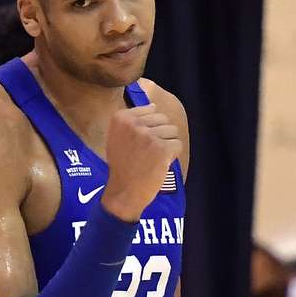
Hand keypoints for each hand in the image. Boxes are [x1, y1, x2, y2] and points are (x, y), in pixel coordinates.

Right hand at [101, 104, 181, 221]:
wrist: (124, 190)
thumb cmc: (122, 165)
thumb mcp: (117, 136)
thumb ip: (133, 120)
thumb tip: (153, 105)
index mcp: (121, 117)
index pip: (151, 110)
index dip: (151, 127)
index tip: (140, 143)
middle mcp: (134, 123)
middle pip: (163, 119)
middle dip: (161, 134)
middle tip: (149, 152)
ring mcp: (148, 135)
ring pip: (173, 130)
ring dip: (168, 144)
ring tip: (154, 157)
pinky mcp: (162, 148)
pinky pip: (178, 144)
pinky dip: (173, 155)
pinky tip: (160, 163)